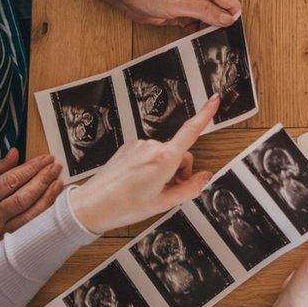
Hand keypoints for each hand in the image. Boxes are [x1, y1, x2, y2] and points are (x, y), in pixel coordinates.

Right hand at [0, 149, 62, 282]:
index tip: (45, 158)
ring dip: (47, 197)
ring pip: (30, 214)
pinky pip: (27, 227)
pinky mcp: (4, 242)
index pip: (12, 180)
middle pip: (24, 196)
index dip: (31, 168)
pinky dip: (41, 215)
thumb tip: (15, 152)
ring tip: (59, 182)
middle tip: (56, 166)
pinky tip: (52, 204)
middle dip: (43, 179)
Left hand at [25, 0, 239, 27]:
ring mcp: (195, 2)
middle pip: (223, 12)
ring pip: (212, 21)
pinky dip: (197, 32)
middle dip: (219, 26)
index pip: (230, 2)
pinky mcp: (186, 13)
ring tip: (200, 40)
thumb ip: (205, 10)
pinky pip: (199, 25)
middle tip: (213, 41)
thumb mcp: (179, 3)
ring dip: (207, 31)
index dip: (230, 19)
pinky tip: (191, 37)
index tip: (225, 34)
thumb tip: (228, 19)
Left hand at [70, 95, 219, 233]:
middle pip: (179, 153)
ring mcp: (139, 145)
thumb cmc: (126, 207)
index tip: (215, 100)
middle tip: (167, 191)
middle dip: (179, 171)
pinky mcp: (129, 147)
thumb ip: (190, 188)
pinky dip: (150, 165)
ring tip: (149, 189)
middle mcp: (152, 146)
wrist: (92, 205)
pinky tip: (138, 181)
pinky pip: (149, 154)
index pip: (191, 131)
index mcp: (164, 159)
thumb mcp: (164, 203)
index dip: (205, 114)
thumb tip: (206, 176)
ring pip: (164, 154)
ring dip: (163, 169)